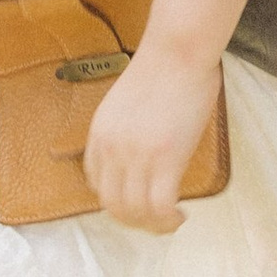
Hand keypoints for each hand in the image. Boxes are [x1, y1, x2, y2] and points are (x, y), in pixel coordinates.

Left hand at [81, 38, 223, 233]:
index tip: (136, 199)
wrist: (178, 51)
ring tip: (170, 221)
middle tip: (154, 219)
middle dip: (133, 220)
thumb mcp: (127, 102)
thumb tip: (143, 150)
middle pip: (112, 205)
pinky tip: (181, 215)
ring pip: (135, 212)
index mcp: (99, 134)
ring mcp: (136, 156)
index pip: (96, 183)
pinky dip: (168, 220)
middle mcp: (111, 149)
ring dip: (153, 225)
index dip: (116, 199)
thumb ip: (127, 130)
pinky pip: (160, 207)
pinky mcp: (165, 160)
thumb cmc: (163, 67)